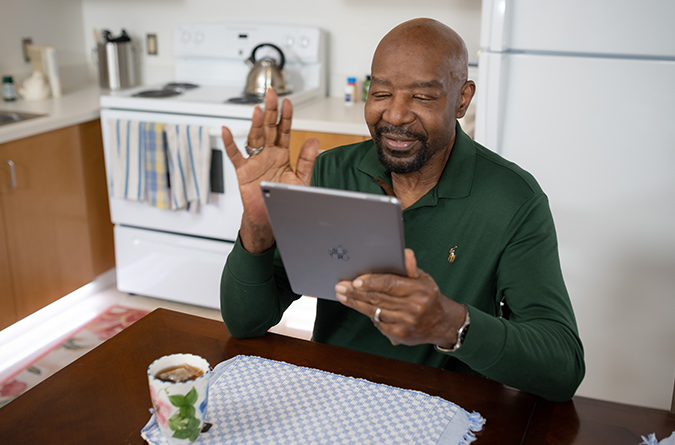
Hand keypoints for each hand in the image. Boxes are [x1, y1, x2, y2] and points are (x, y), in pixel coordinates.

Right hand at [222, 88, 318, 252]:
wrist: (270, 218)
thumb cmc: (285, 199)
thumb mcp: (301, 179)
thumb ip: (307, 160)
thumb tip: (313, 141)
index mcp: (282, 155)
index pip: (284, 131)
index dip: (286, 117)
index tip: (288, 103)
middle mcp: (268, 154)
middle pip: (268, 129)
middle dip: (270, 112)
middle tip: (271, 94)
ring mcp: (255, 161)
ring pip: (254, 138)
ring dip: (255, 124)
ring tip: (258, 109)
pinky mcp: (243, 172)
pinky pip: (235, 155)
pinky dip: (230, 143)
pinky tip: (226, 131)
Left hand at [335, 249, 466, 346]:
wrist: (441, 323)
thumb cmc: (428, 296)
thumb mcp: (423, 278)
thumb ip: (410, 267)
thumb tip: (404, 253)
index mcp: (419, 290)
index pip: (390, 284)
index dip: (371, 282)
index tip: (355, 280)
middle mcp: (414, 307)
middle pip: (378, 298)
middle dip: (356, 292)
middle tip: (341, 286)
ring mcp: (406, 323)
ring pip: (375, 311)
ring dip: (356, 303)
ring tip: (342, 295)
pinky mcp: (400, 335)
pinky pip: (378, 323)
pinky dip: (368, 314)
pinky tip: (357, 306)